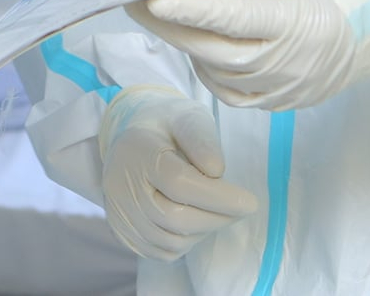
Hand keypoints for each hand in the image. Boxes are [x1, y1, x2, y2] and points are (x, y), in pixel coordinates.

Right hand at [98, 86, 257, 260]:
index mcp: (138, 152)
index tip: (250, 202)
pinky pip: (162, 252)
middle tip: (240, 209)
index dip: (218, 197)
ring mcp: (119, 214)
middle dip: (216, 217)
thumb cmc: (167, 128)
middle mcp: (122, 186)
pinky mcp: (123, 233)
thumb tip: (216, 172)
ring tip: (218, 212)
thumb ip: (202, 140)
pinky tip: (195, 221)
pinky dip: (186, 242)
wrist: (130, 141)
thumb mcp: (187, 118)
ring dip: (204, 231)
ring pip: (170, 240)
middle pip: (174, 217)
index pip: (178, 183)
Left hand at [131, 0, 369, 111]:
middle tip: (132, 2)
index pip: (232, 18)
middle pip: (214, 50)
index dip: (189, 9)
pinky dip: (209, 69)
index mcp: (300, 21)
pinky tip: (199, 43)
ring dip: (186, 47)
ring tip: (161, 18)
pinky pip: (234, 92)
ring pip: (219, 75)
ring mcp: (287, 88)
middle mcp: (290, 63)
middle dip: (169, 28)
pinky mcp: (286, 101)